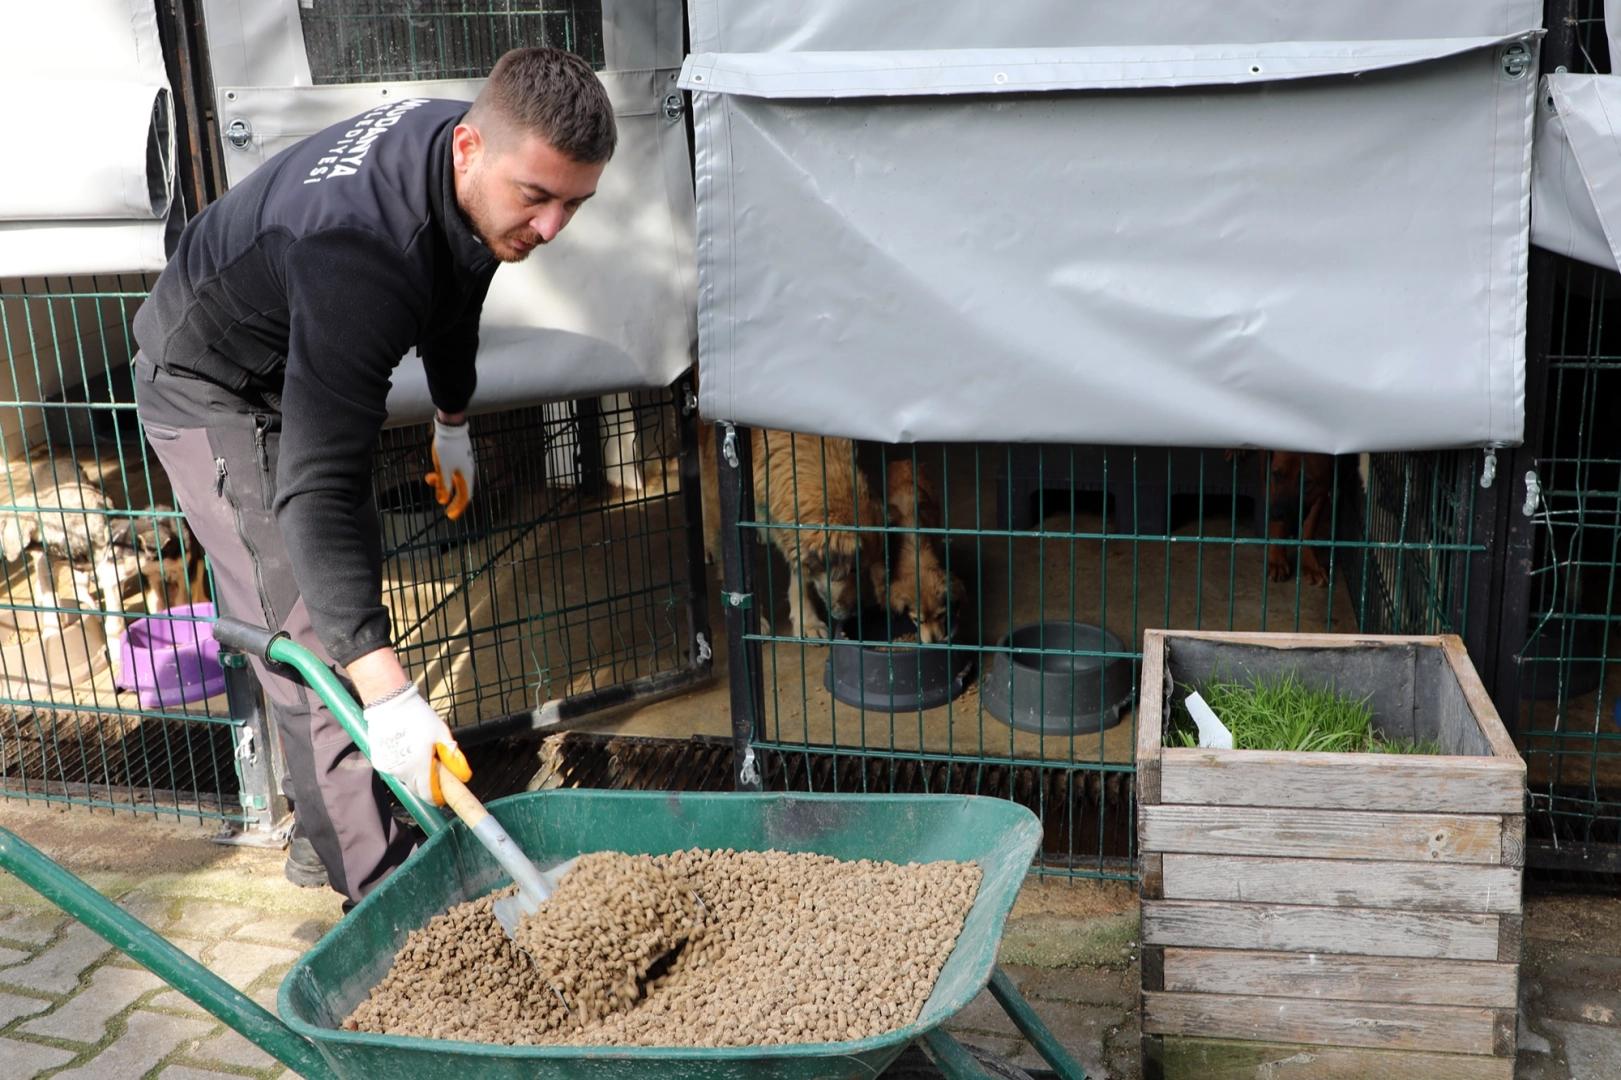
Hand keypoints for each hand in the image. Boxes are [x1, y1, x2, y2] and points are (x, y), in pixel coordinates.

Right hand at [363, 684, 471, 804]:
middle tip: (434, 766)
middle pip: (417, 788)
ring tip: (419, 752)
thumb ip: (453, 756)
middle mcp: (402, 771)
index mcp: (419, 766)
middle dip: (427, 783)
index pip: (428, 795)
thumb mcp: (441, 733)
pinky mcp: (379, 761)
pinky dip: (402, 765)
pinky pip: (394, 770)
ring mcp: (388, 767)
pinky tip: (405, 749)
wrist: (390, 703)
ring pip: (405, 779)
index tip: (443, 792)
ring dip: (414, 773)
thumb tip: (463, 775)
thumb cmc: (419, 717)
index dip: (437, 796)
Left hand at [425, 417, 474, 519]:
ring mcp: (464, 463)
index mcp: (467, 475)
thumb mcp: (442, 469)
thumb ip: (443, 486)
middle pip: (460, 489)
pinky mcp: (459, 456)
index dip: (458, 508)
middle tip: (444, 506)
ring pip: (453, 479)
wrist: (450, 426)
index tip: (450, 515)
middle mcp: (468, 471)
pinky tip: (433, 471)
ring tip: (429, 479)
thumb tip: (442, 500)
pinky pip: (451, 470)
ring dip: (442, 482)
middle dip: (450, 497)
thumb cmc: (447, 448)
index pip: (465, 497)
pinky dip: (442, 473)